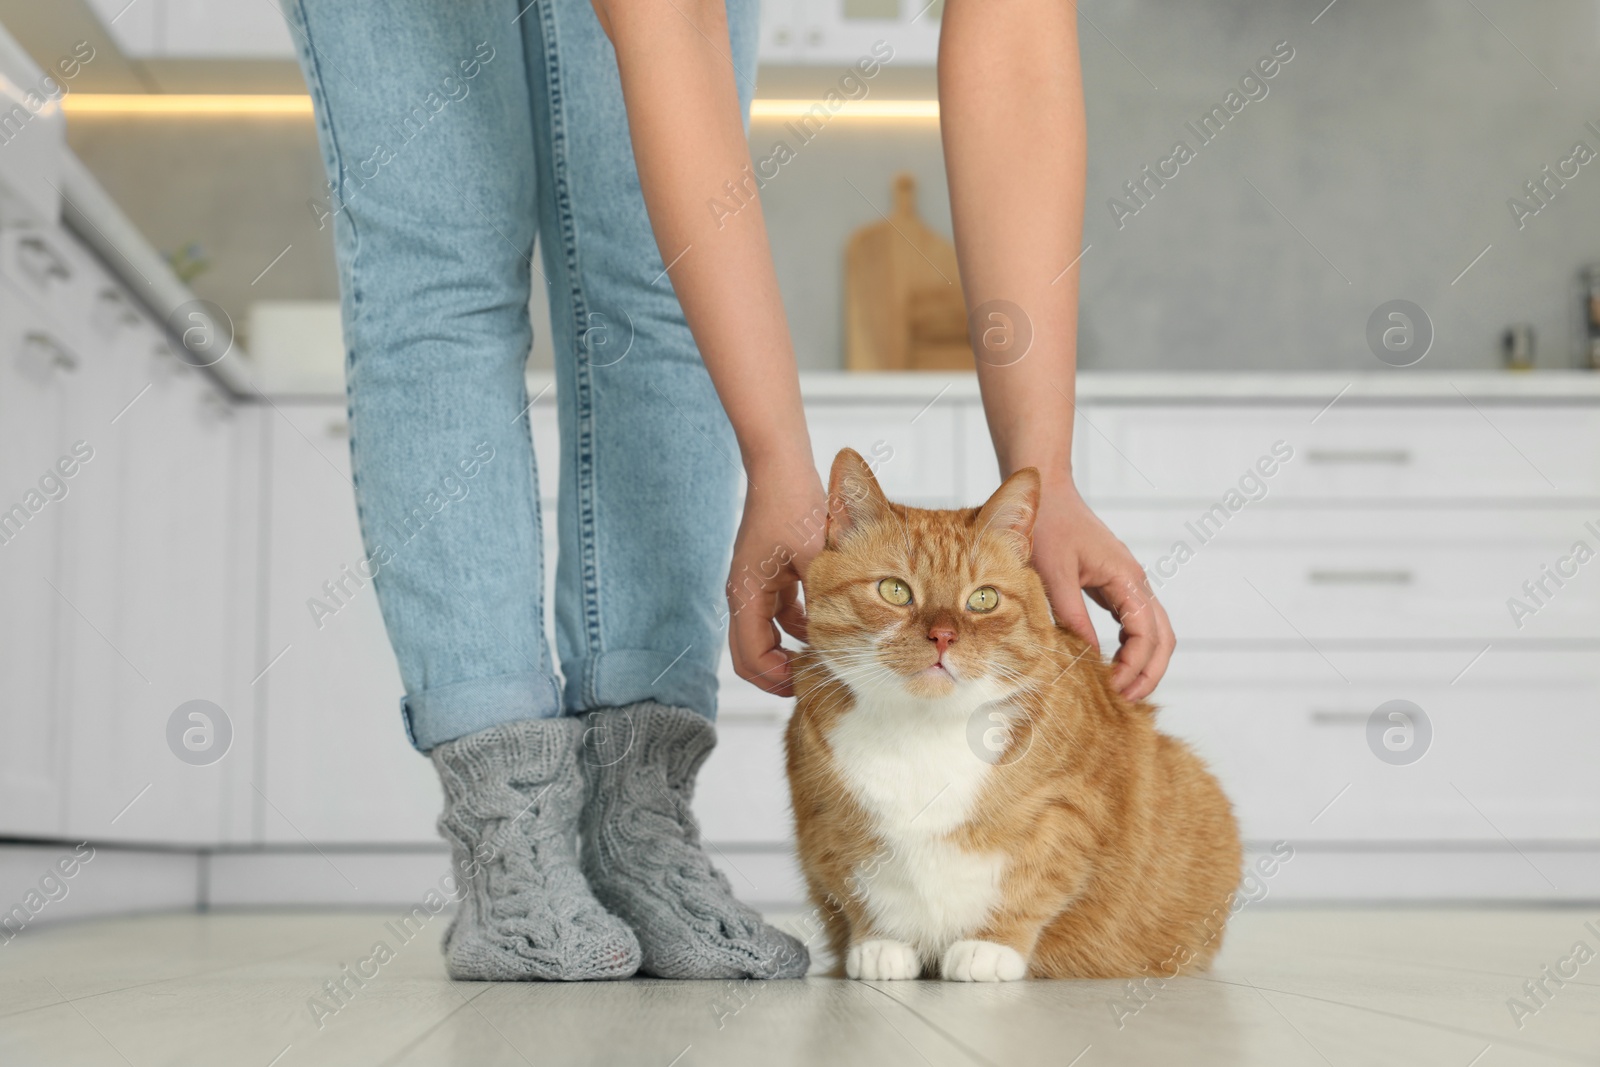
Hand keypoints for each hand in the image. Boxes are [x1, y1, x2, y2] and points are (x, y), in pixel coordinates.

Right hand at [726, 460, 827, 696]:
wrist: (781, 466)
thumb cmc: (794, 504)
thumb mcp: (814, 555)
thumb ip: (823, 598)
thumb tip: (839, 641)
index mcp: (746, 594)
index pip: (751, 657)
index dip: (776, 680)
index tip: (807, 686)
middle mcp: (743, 592)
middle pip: (750, 654)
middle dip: (777, 675)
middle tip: (811, 686)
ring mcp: (753, 584)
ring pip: (763, 635)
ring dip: (786, 653)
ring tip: (821, 664)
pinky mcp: (768, 574)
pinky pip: (777, 614)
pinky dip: (796, 629)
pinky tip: (825, 630)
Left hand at [1030, 473, 1173, 698]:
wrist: (1047, 493)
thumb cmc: (1047, 527)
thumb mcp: (1053, 576)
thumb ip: (1072, 617)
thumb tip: (1089, 659)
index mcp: (1126, 577)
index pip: (1146, 633)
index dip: (1134, 666)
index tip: (1112, 689)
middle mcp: (1135, 580)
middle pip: (1163, 636)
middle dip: (1149, 672)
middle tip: (1125, 701)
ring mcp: (1128, 581)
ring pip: (1154, 630)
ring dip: (1143, 662)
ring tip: (1121, 690)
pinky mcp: (1115, 583)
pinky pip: (1134, 621)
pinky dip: (1131, 646)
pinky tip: (1112, 664)